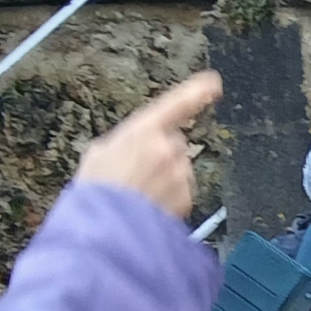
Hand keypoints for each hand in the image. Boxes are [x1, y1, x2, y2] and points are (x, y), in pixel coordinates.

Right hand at [72, 69, 222, 220]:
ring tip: (139, 194)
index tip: (213, 83)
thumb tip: (133, 146)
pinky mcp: (187, 197)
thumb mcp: (99, 154)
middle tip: (136, 174)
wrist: (105, 228)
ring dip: (167, 178)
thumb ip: (125, 142)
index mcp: (144, 130)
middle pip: (175, 144)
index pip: (177, 104)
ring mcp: (179, 173)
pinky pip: (183, 192)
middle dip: (162, 156)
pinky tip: (149, 206)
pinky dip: (171, 198)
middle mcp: (167, 148)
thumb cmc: (97, 191)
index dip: (197, 91)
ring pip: (180, 169)